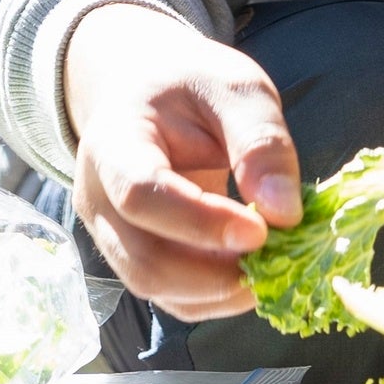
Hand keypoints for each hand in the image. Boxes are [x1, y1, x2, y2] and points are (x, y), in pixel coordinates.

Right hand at [63, 1, 300, 318]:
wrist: (146, 93)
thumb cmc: (191, 85)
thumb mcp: (236, 88)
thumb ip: (260, 141)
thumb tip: (286, 214)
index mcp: (113, 141)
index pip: (140, 194)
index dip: (200, 223)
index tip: (262, 230)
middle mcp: (97, 197)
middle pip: (144, 260)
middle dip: (217, 274)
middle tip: (280, 255)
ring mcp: (109, 234)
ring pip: (155, 288)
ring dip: (220, 291)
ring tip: (272, 262)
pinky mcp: (132, 258)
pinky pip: (169, 297)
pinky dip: (215, 297)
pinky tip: (252, 269)